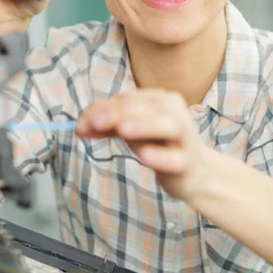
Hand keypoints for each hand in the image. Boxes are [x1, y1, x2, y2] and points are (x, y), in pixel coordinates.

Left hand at [76, 89, 209, 201]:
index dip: (103, 108)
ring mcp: (184, 137)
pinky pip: (175, 158)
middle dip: (117, 114)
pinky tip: (145, 156)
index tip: (80, 123)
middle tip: (94, 124)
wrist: (193, 173)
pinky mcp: (188, 162)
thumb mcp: (132, 131)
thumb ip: (109, 125)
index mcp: (160, 100)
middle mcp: (175, 113)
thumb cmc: (159, 145)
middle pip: (147, 107)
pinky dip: (160, 156)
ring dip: (144, 125)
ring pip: (168, 125)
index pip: (128, 99)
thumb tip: (80, 126)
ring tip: (122, 130)